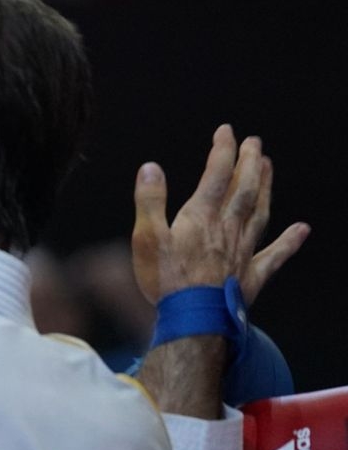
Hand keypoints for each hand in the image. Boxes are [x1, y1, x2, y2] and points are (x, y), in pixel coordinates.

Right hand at [131, 125, 307, 305]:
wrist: (194, 318)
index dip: (222, 150)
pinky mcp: (252, 274)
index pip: (215, 175)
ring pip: (260, 212)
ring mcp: (243, 250)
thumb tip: (150, 167)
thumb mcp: (146, 237)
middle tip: (255, 143)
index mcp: (201, 216)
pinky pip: (275, 255)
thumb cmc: (166, 278)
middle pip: (245, 188)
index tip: (226, 131)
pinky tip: (302, 230)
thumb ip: (150, 200)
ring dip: (267, 187)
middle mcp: (227, 227)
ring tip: (269, 167)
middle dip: (249, 163)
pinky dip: (290, 241)